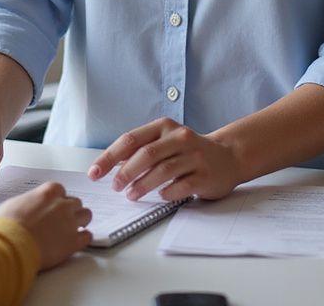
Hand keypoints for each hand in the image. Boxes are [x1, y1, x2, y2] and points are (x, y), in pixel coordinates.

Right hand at [0, 182, 92, 269]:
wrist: (11, 245)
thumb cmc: (8, 225)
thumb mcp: (15, 203)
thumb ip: (30, 201)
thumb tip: (29, 207)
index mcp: (49, 191)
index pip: (61, 191)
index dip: (57, 201)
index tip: (53, 208)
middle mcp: (63, 204)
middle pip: (76, 202)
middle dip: (70, 211)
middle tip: (62, 221)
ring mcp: (70, 222)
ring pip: (86, 215)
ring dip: (80, 221)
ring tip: (71, 230)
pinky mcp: (74, 242)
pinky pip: (88, 236)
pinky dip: (83, 239)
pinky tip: (75, 243)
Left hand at [88, 118, 241, 201]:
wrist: (228, 156)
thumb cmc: (188, 150)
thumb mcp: (164, 142)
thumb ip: (141, 150)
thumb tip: (111, 166)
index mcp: (163, 126)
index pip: (130, 139)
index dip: (110, 157)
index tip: (95, 172)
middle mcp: (179, 137)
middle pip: (146, 154)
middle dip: (125, 172)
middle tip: (114, 186)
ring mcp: (193, 156)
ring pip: (162, 170)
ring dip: (143, 185)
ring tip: (131, 195)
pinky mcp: (204, 175)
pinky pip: (181, 186)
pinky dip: (166, 193)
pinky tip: (159, 197)